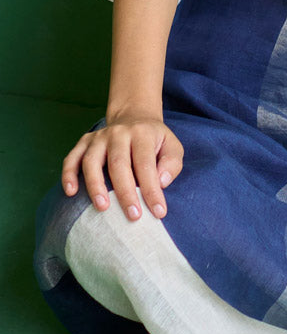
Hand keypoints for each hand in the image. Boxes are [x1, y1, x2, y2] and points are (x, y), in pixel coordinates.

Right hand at [61, 113, 183, 221]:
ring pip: (92, 161)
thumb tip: (161, 182)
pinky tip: (71, 192)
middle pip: (118, 163)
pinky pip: (72, 158)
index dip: (151, 189)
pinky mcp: (84, 142)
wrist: (134, 117)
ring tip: (102, 207)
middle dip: (125, 192)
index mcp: (142, 134)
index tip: (158, 212)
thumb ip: (171, 164)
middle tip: (133, 216)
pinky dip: (68, 174)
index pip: (145, 164)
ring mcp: (99, 137)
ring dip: (96, 185)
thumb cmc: (154, 140)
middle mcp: (119, 133)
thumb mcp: (172, 146)